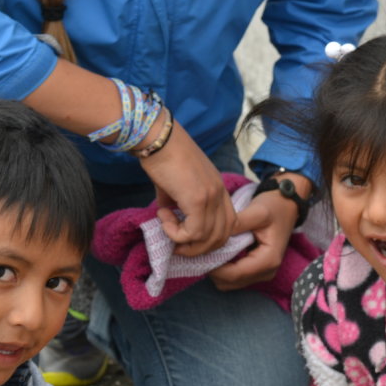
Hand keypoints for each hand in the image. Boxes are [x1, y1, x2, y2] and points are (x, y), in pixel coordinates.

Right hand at [139, 121, 236, 256]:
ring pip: (207, 238)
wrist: (157, 137)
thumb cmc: (163, 156)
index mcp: (219, 190)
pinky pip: (192, 232)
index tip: (188, 237)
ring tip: (166, 225)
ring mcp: (211, 197)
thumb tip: (168, 219)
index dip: (210, 238)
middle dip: (198, 248)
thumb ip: (176, 205)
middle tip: (176, 242)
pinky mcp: (197, 199)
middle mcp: (220, 194)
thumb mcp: (175, 186)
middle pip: (221, 237)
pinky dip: (175, 233)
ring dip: (183, 240)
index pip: (229, 226)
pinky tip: (162, 216)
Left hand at [209, 177, 300, 290]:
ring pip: (229, 283)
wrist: (287, 206)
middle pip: (229, 283)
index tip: (199, 252)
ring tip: (208, 251)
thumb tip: (214, 235)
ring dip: (216, 271)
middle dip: (212, 269)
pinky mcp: (256, 272)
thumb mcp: (257, 212)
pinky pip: (233, 278)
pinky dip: (222, 269)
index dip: (213, 267)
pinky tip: (217, 253)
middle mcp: (267, 272)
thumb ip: (237, 224)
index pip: (234, 274)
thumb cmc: (274, 207)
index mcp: (268, 260)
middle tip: (200, 250)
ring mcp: (262, 274)